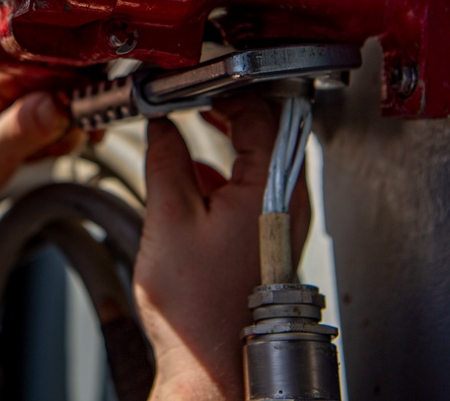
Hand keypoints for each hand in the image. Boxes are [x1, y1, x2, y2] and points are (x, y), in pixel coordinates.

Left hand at [0, 64, 83, 199]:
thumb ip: (26, 127)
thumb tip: (65, 106)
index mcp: (0, 69)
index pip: (63, 64)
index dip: (86, 94)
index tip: (90, 125)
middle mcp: (11, 67)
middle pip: (71, 81)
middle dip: (72, 118)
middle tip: (51, 147)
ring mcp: (15, 82)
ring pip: (66, 100)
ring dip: (60, 131)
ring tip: (30, 151)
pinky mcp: (18, 97)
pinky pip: (53, 111)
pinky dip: (50, 134)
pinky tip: (30, 148)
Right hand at [133, 97, 309, 400]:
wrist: (213, 366)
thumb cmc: (200, 310)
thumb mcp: (170, 218)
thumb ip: (166, 160)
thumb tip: (162, 127)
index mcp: (271, 189)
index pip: (261, 114)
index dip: (227, 91)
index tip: (196, 83)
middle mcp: (286, 203)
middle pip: (269, 131)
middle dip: (231, 107)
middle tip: (197, 95)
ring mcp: (279, 222)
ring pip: (262, 158)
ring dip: (230, 137)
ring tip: (193, 125)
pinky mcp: (267, 239)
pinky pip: (254, 186)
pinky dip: (228, 168)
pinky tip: (196, 172)